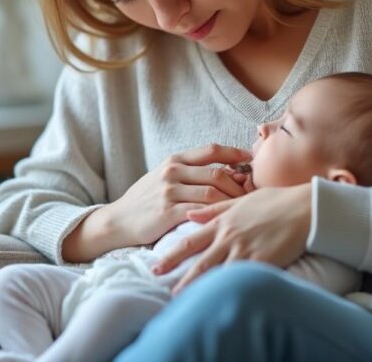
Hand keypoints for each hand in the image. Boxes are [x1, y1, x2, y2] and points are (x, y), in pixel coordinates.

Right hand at [107, 144, 251, 246]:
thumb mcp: (164, 178)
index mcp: (174, 160)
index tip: (252, 159)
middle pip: (217, 173)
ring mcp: (170, 192)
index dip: (235, 153)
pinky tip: (227, 222)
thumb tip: (226, 172)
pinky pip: (200, 212)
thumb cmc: (145, 200)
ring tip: (245, 210)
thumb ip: (189, 173)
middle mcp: (173, 172)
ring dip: (232, 202)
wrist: (118, 220)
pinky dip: (216, 216)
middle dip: (239, 184)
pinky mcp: (167, 212)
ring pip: (212, 193)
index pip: (211, 150)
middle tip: (253, 194)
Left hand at [151, 183, 312, 294]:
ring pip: (216, 271)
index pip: (191, 240)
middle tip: (158, 282)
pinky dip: (227, 288)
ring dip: (198, 286)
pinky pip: (240, 278)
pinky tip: (217, 300)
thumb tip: (191, 214)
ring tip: (182, 298)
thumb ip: (216, 208)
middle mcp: (229, 237)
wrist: (304, 208)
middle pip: (198, 259)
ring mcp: (245, 250)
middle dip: (177, 273)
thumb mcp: (241, 201)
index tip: (156, 264)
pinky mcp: (261, 261)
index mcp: (223, 222)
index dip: (172, 254)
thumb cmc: (276, 202)